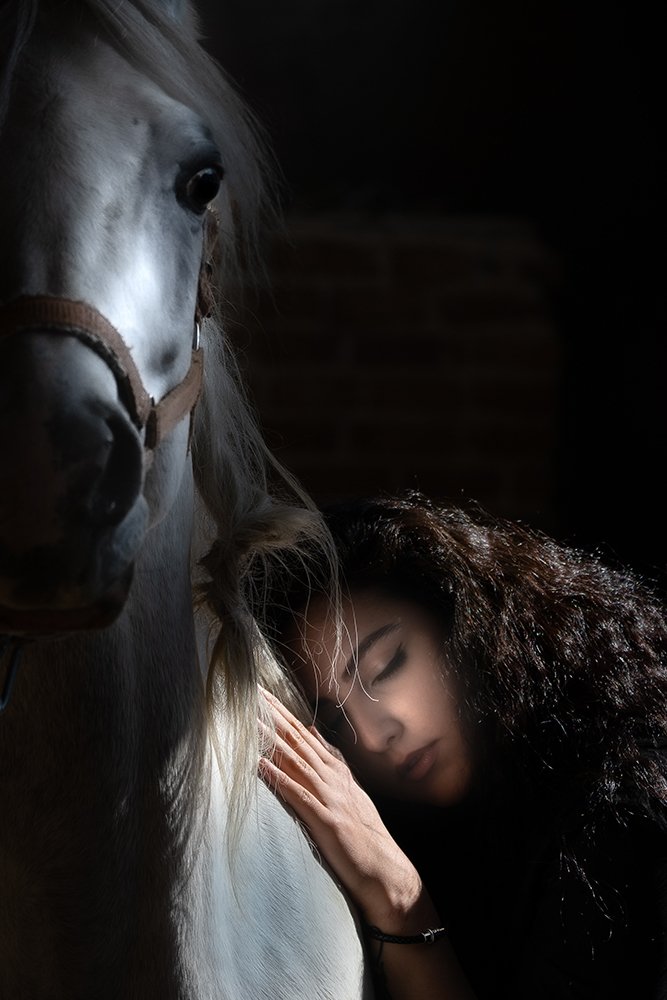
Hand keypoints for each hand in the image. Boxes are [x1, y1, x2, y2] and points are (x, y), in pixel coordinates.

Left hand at [258, 687, 429, 931]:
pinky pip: (297, 794)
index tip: (260, 693)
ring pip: (295, 760)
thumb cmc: (365, 833)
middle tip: (249, 693)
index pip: (303, 733)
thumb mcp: (350, 788)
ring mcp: (329, 797)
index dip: (281, 712)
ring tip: (248, 721)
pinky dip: (278, 778)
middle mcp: (332, 777)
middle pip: (296, 739)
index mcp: (335, 770)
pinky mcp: (326, 820)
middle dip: (272, 715)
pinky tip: (260, 765)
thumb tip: (312, 729)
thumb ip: (331, 759)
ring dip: (270, 740)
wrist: (386, 870)